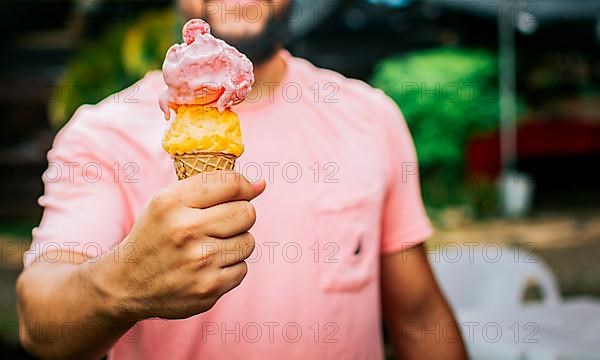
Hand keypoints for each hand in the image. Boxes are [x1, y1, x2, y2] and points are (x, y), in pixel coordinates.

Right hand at [98, 171, 264, 320]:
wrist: (126, 283)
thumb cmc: (156, 234)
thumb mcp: (169, 202)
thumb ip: (213, 187)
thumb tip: (261, 185)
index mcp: (172, 202)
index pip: (231, 183)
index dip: (244, 186)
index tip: (242, 191)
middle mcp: (185, 230)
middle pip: (247, 213)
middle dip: (240, 216)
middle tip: (221, 223)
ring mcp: (198, 262)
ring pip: (248, 242)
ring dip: (236, 243)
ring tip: (211, 246)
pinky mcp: (208, 289)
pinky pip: (242, 269)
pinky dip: (230, 267)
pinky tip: (208, 267)